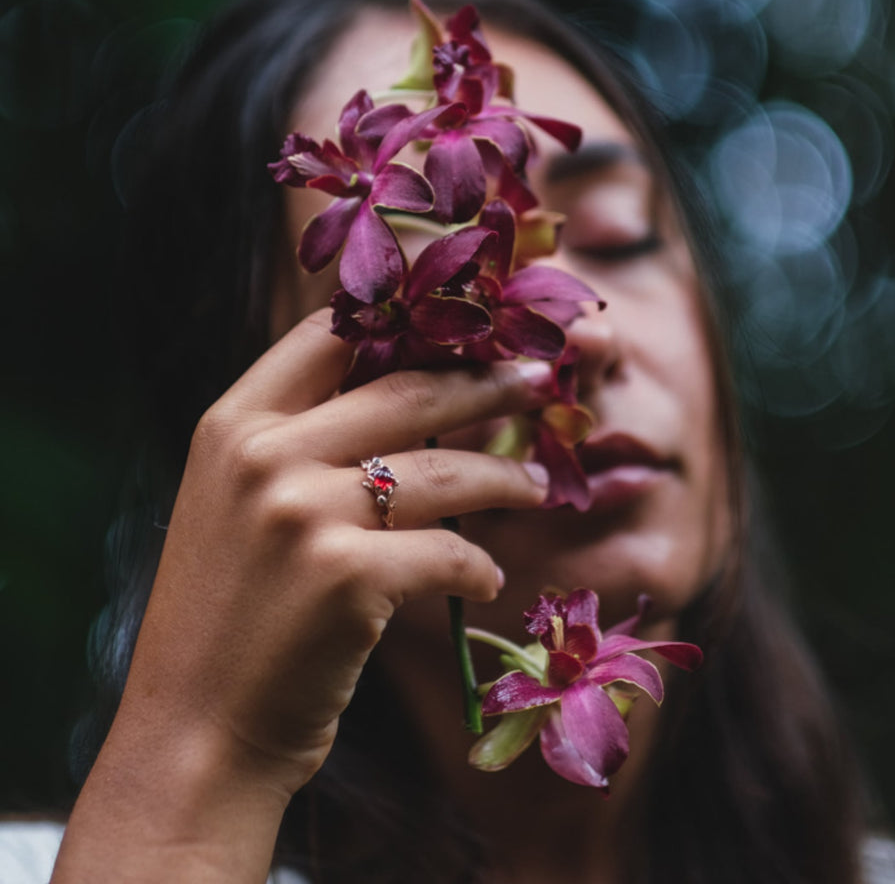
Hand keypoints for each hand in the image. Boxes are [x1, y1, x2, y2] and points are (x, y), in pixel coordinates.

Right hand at [54, 308, 550, 881]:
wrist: (195, 731)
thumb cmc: (229, 616)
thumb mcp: (238, 504)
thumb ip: (301, 443)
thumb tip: (411, 394)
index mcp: (233, 425)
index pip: (329, 336)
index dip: (407, 325)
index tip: (466, 332)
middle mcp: (264, 456)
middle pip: (406, 390)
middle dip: (485, 382)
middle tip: (537, 380)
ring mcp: (304, 513)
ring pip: (443, 469)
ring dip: (504, 475)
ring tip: (537, 484)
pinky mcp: (347, 576)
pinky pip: (449, 551)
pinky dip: (478, 566)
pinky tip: (488, 579)